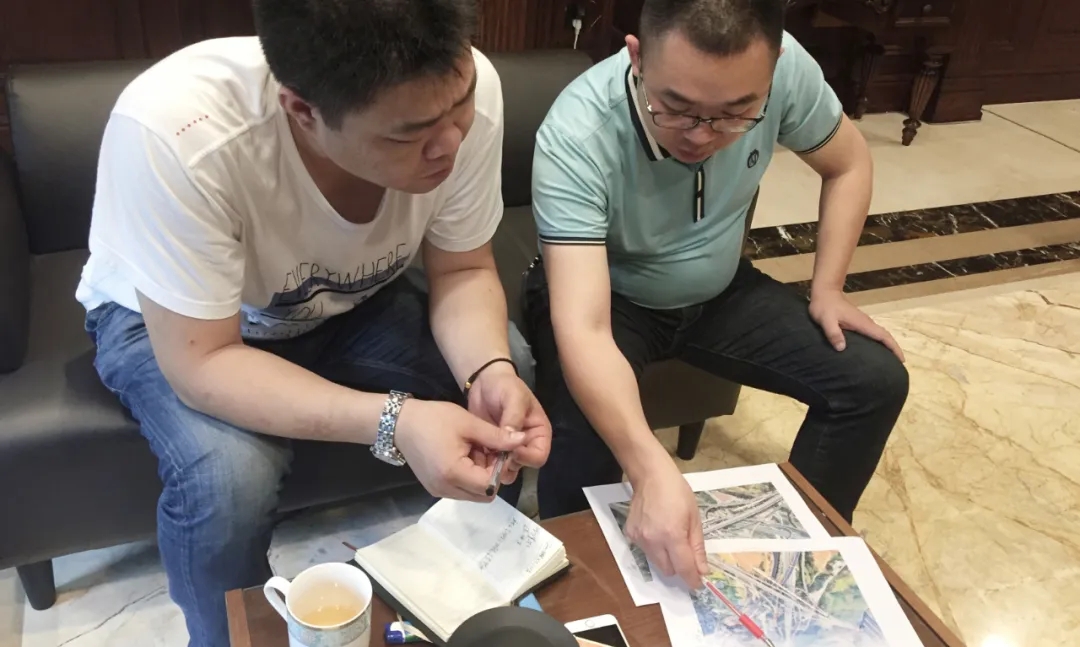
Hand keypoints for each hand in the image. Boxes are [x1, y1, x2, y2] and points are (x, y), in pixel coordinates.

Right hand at [394, 399, 526, 500]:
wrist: (400, 423)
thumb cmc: (434, 419)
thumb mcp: (469, 423)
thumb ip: (496, 436)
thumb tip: (522, 440)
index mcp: (453, 473)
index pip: (490, 485)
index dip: (499, 468)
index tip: (498, 449)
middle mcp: (446, 489)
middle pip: (483, 495)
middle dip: (491, 475)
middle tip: (487, 450)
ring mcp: (438, 491)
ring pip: (473, 494)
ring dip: (480, 476)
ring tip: (473, 450)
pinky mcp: (434, 488)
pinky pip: (460, 490)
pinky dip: (468, 477)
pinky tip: (463, 455)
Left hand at [467, 363, 551, 484]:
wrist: (485, 382)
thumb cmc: (505, 386)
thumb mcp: (514, 396)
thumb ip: (514, 417)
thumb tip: (512, 440)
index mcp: (538, 433)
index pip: (539, 456)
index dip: (526, 458)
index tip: (509, 451)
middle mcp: (526, 444)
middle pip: (522, 465)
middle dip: (508, 464)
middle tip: (493, 456)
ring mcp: (508, 448)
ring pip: (506, 469)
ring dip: (495, 467)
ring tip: (482, 456)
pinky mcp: (493, 449)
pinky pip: (490, 464)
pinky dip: (483, 463)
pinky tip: (473, 454)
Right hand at [624, 458, 706, 588]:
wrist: (651, 476)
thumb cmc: (677, 492)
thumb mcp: (694, 518)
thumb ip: (697, 547)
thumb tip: (702, 570)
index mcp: (672, 535)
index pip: (683, 568)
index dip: (692, 579)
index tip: (698, 583)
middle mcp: (653, 540)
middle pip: (668, 571)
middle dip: (679, 568)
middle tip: (686, 555)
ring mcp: (639, 538)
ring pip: (656, 563)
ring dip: (666, 558)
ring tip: (670, 536)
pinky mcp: (630, 534)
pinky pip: (646, 551)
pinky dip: (654, 547)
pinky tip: (657, 530)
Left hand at [808, 289, 904, 361]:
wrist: (825, 291)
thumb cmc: (825, 306)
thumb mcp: (825, 320)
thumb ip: (833, 333)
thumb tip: (842, 348)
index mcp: (862, 323)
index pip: (883, 336)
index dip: (893, 347)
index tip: (902, 359)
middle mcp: (866, 322)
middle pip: (885, 336)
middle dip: (893, 349)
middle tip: (898, 365)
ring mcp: (862, 322)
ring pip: (879, 335)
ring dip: (886, 346)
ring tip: (888, 361)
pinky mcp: (858, 322)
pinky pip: (872, 334)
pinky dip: (878, 342)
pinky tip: (873, 351)